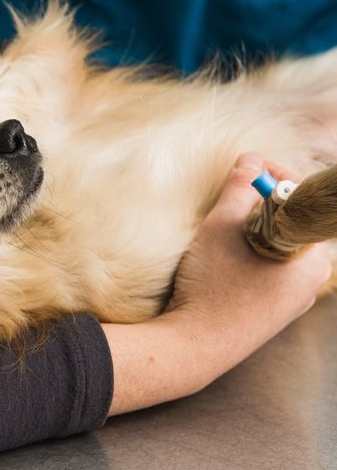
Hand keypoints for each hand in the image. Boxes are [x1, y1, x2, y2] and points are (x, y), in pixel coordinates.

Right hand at [169, 153, 330, 373]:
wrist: (195, 346)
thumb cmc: (213, 286)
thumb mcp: (222, 226)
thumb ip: (240, 187)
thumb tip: (250, 160)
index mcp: (312, 258)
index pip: (302, 200)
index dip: (274, 177)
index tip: (248, 170)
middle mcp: (310, 281)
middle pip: (289, 223)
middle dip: (258, 204)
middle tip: (229, 199)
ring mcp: (291, 299)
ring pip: (275, 245)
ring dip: (250, 229)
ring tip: (220, 230)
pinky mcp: (271, 311)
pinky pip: (267, 268)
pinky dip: (248, 253)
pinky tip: (222, 259)